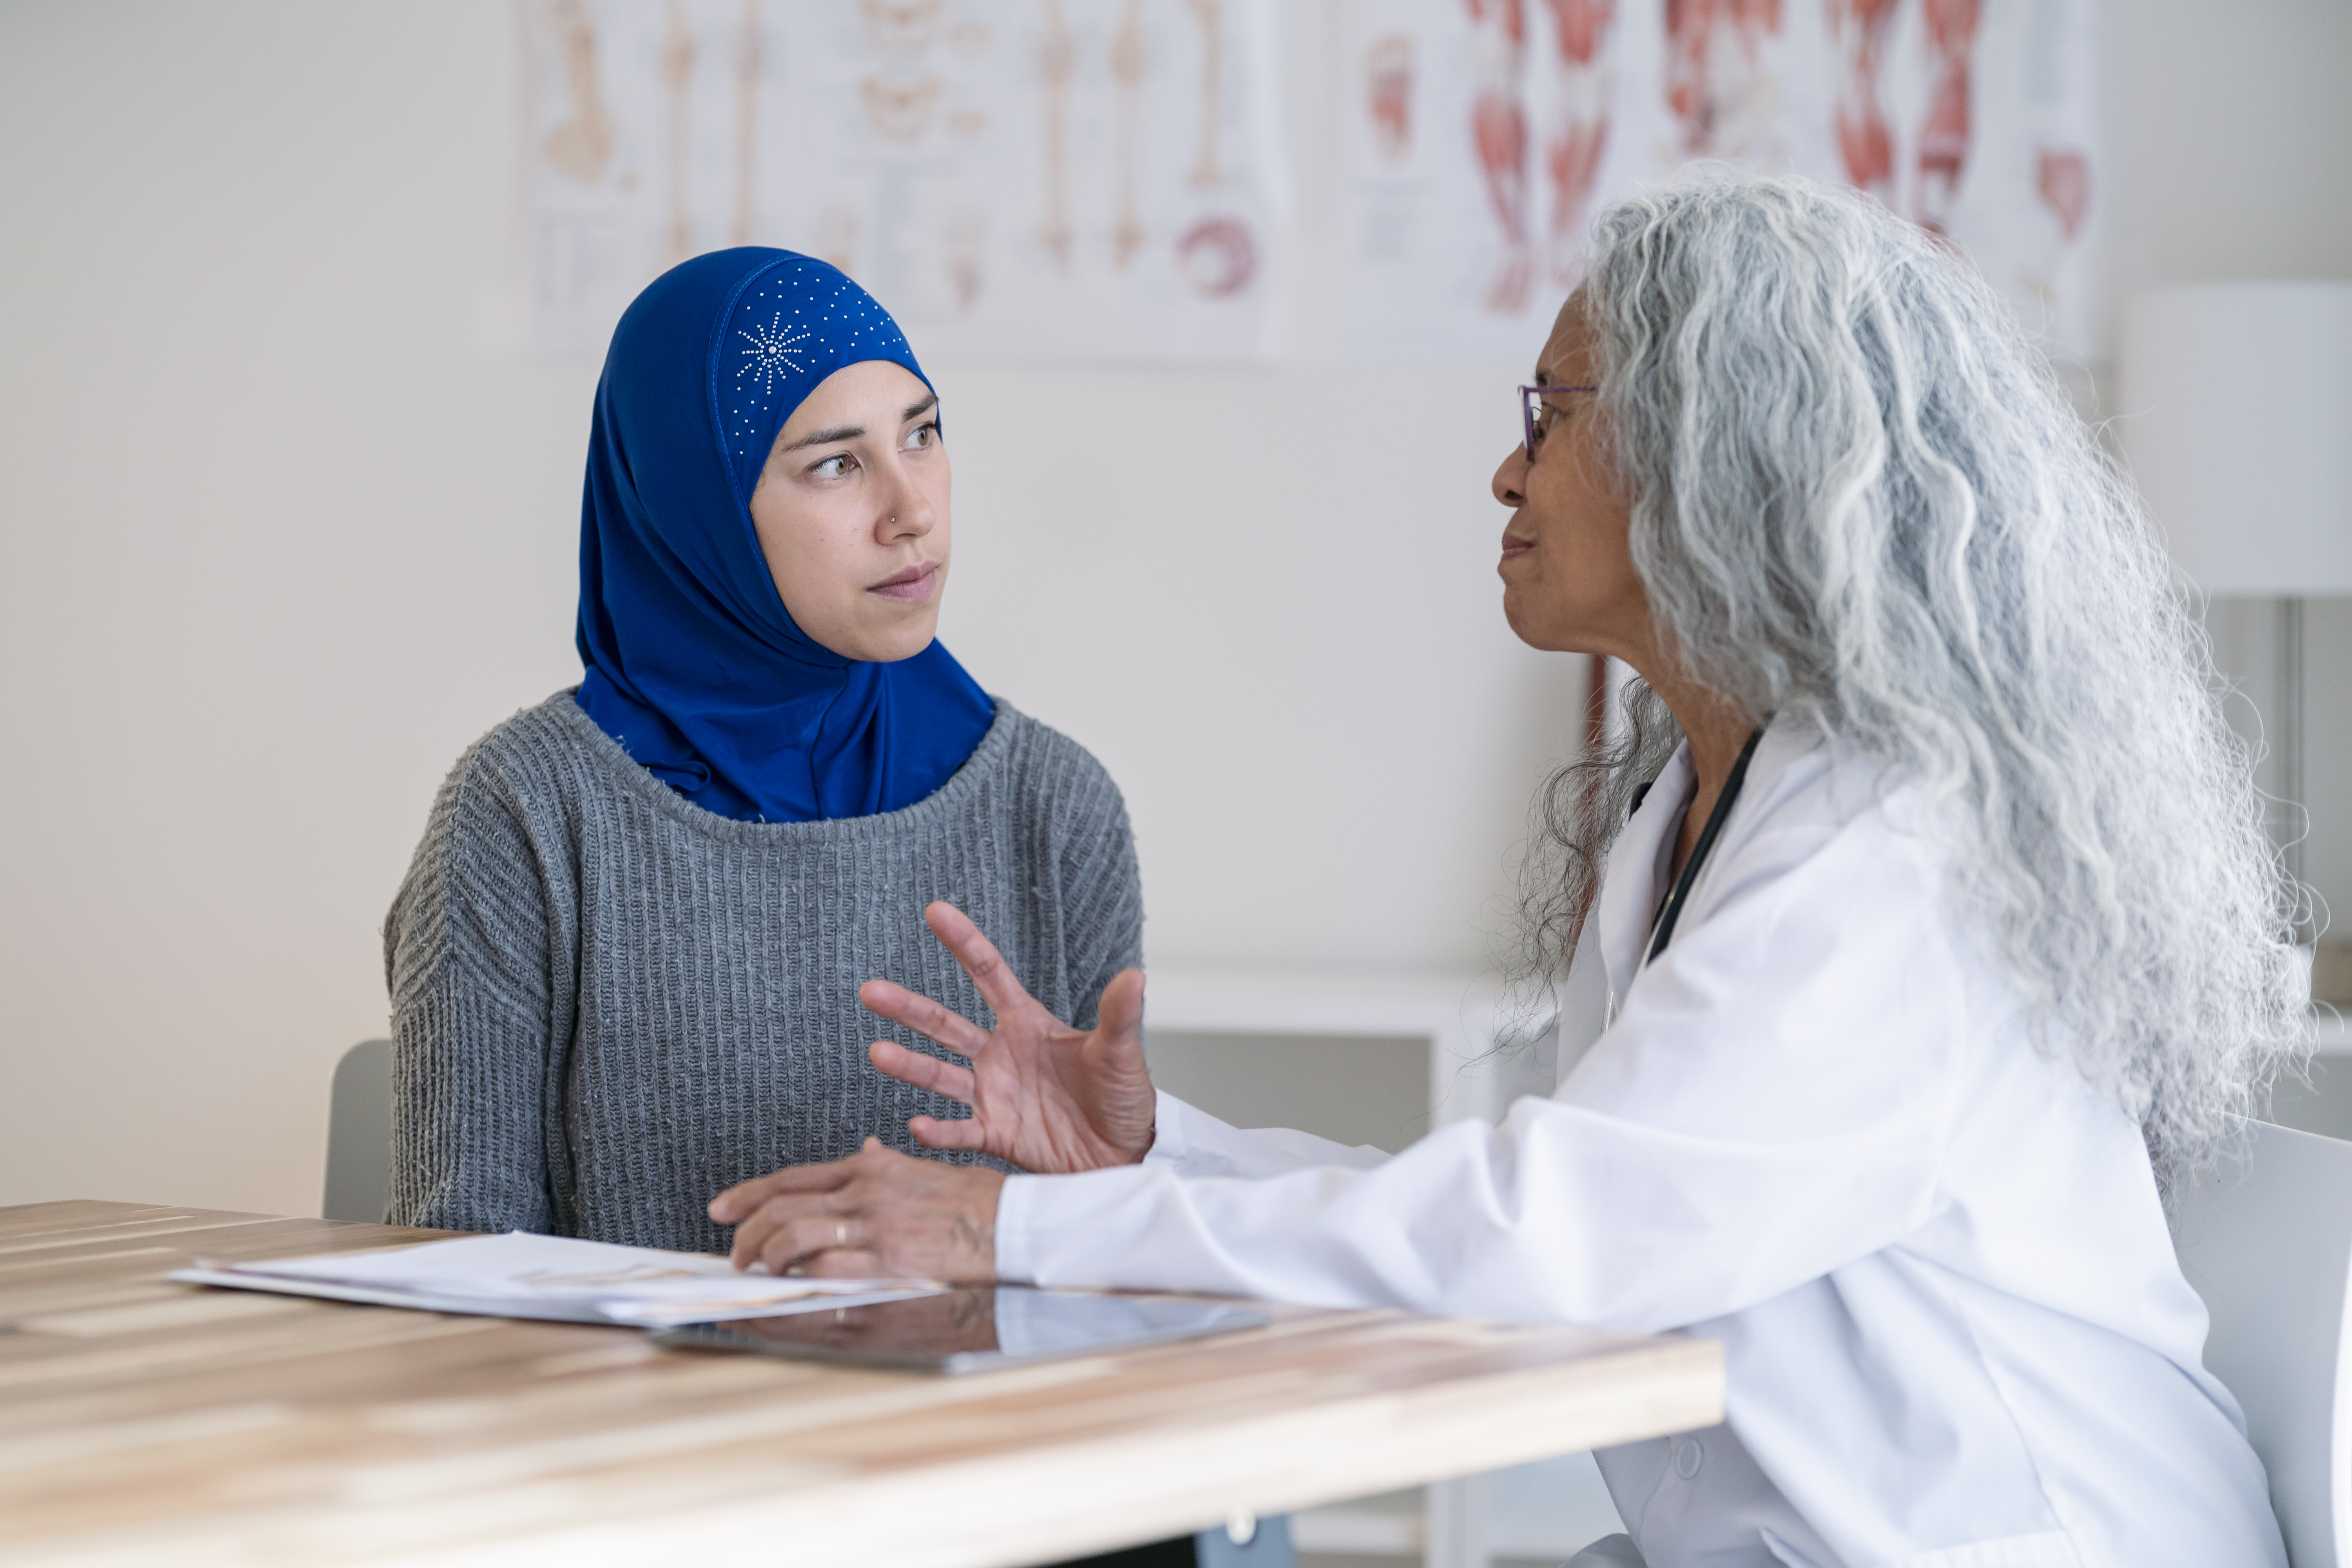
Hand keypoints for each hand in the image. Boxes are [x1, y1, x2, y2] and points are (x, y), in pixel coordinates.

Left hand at [708, 1138, 1003, 1279]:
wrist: (1017, 1225)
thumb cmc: (981, 1202)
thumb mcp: (927, 1170)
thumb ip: (888, 1165)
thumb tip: (863, 1151)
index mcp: (874, 1169)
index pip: (794, 1179)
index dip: (750, 1194)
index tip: (723, 1209)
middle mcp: (867, 1193)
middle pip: (783, 1208)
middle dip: (747, 1233)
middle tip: (735, 1254)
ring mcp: (876, 1229)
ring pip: (794, 1239)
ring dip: (767, 1259)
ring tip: (761, 1276)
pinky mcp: (889, 1264)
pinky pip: (825, 1272)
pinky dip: (800, 1284)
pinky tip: (794, 1292)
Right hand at [859, 901, 1154, 1175]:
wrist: (1126, 1156)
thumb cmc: (1125, 1099)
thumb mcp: (1121, 1055)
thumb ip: (1119, 1017)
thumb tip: (1135, 976)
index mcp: (1028, 1024)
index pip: (989, 975)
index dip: (964, 943)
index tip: (935, 911)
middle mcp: (1002, 1055)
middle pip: (946, 1025)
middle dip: (909, 1007)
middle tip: (871, 990)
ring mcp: (994, 1094)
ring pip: (940, 1075)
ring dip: (909, 1065)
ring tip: (877, 1052)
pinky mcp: (995, 1134)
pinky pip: (958, 1132)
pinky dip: (937, 1132)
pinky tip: (917, 1127)